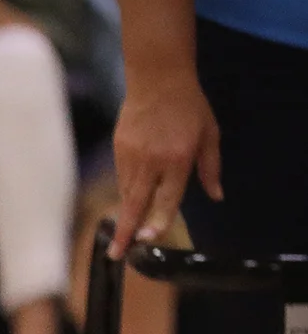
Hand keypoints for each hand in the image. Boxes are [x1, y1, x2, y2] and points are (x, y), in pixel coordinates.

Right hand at [111, 68, 220, 257]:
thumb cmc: (189, 107)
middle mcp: (152, 161)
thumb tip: (216, 196)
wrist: (158, 79)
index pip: (167, 196)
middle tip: (116, 254)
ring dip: (126, 213)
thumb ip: (211, 167)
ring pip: (127, 192)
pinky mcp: (119, 149)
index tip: (148, 238)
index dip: (157, 220)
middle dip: (126, 230)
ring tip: (123, 233)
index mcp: (177, 158)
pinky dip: (126, 192)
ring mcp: (131, 155)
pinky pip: (122, 177)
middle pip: (136, 202)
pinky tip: (128, 201)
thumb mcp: (210, 135)